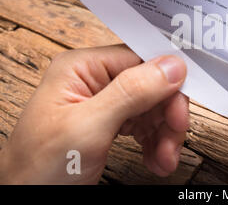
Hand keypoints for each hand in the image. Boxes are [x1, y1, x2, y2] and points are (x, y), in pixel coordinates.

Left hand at [0, 45, 188, 183]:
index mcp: (81, 68)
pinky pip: (145, 125)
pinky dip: (157, 143)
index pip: (140, 59)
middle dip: (167, 115)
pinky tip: (156, 158)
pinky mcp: (110, 124)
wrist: (25, 203)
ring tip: (165, 158)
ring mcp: (103, 104)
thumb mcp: (87, 128)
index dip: (167, 82)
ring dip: (165, 134)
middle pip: (152, 85)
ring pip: (153, 107)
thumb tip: (171, 66)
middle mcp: (94, 81)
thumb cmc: (37, 169)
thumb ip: (130, 93)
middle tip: (174, 138)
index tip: (181, 107)